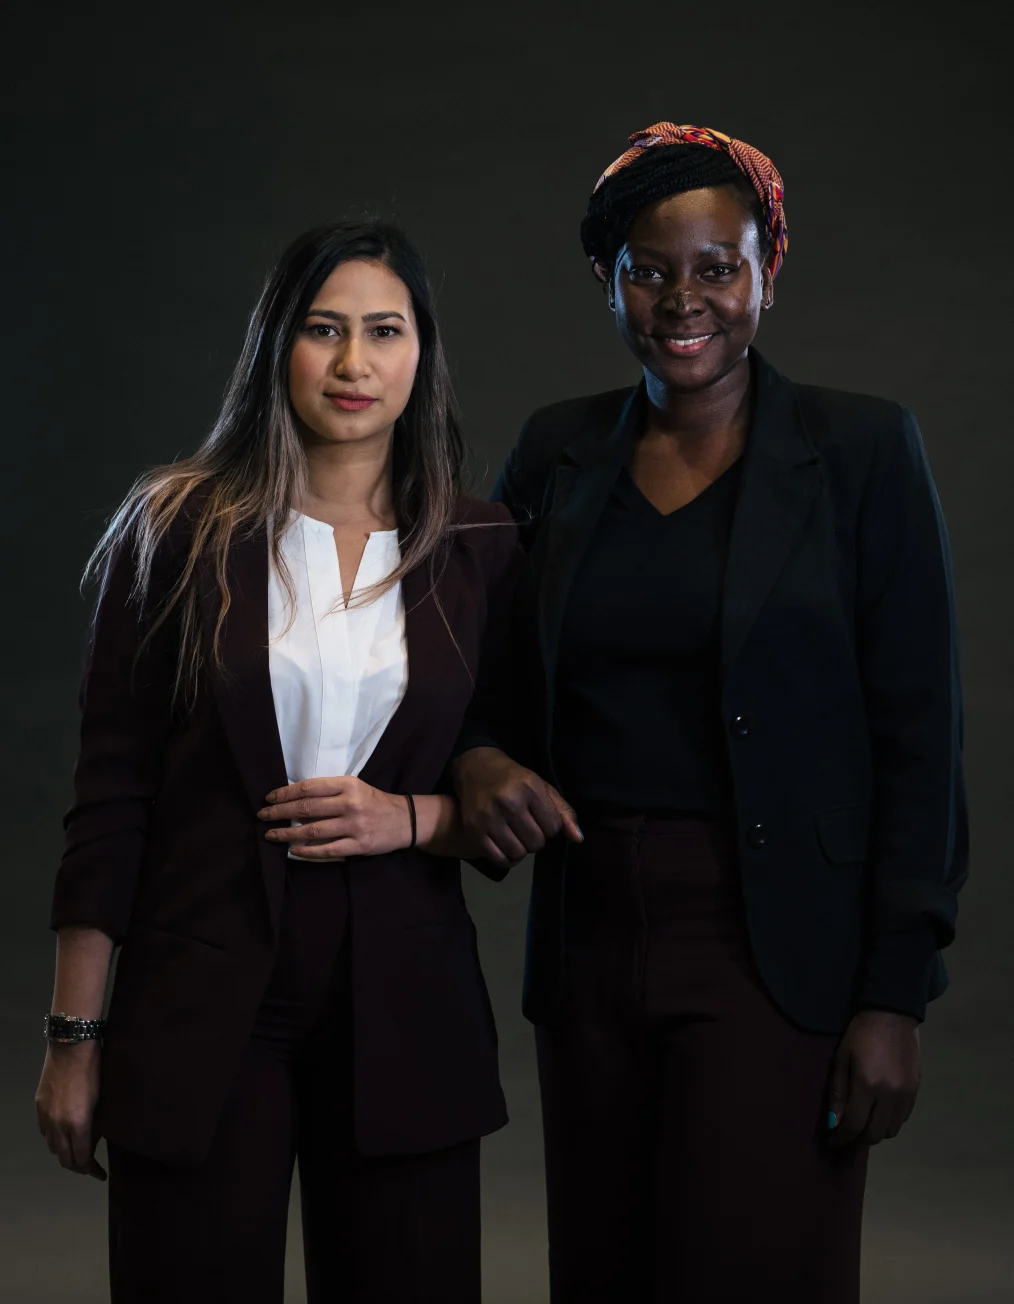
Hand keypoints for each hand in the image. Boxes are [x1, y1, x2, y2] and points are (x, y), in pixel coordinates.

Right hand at [36, 1040, 105, 1179]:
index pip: (82, 1159)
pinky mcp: (39, 1107)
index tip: (101, 1174)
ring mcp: (45, 1116)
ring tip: (78, 1151)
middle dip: (78, 1167)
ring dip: (66, 1153)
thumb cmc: (95, 1069)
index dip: (92, 1170)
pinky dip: (55, 1138)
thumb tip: (94, 1141)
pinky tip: (65, 1133)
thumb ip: (97, 1125)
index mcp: (77, 1123)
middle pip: (65, 1159)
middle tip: (90, 1167)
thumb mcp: (102, 1100)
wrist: (71, 1046)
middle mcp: (58, 1124)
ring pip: (53, 1147)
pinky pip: (45, 1132)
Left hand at [258, 776, 412, 858]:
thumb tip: (294, 797)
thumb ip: (330, 790)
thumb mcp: (355, 787)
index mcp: (348, 785)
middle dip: (280, 813)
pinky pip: (326, 850)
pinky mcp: (358, 845)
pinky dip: (307, 851)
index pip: (309, 787)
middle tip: (262, 816)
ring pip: (312, 831)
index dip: (285, 793)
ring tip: (270, 835)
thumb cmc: (374, 802)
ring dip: (287, 834)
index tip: (269, 798)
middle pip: (306, 808)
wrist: (404, 820)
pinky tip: (293, 850)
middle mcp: (349, 804)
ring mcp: (354, 826)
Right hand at [451, 747, 582, 866]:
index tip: (539, 817)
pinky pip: (499, 859)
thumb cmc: (513, 779)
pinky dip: (506, 858)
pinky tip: (504, 844)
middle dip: (535, 838)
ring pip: (518, 853)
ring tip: (515, 835)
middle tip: (525, 826)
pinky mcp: (473, 829)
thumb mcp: (542, 787)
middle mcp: (508, 801)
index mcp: (529, 787)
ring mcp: (488, 816)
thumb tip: (578, 838)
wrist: (476, 768)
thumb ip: (563, 812)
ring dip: (520, 849)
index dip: (550, 826)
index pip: (553, 827)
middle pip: (536, 842)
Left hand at [827, 1009, 920, 1147]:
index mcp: (868, 1086)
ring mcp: (906, 1094)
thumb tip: (834, 1123)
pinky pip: (903, 1118)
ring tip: (862, 1125)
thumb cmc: (860, 1033)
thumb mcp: (842, 1059)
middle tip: (845, 1137)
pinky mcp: (916, 1090)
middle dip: (857, 1140)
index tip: (831, 1143)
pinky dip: (890, 1122)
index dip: (841, 1138)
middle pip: (874, 1134)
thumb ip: (838, 1093)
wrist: (892, 1013)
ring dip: (875, 1133)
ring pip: (891, 1130)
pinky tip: (879, 1113)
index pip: (854, 1125)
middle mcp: (890, 1095)